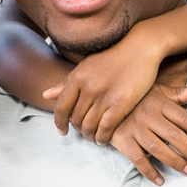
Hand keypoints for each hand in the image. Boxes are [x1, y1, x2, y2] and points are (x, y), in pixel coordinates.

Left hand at [45, 39, 161, 143]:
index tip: (62, 131)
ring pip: (90, 126)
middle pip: (76, 119)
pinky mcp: (121, 102)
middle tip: (85, 132)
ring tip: (94, 137)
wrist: (141, 47)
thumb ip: (66, 83)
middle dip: (79, 130)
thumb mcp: (86, 66)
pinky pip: (106, 128)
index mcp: (77, 77)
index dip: (59, 123)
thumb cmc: (112, 57)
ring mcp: (104, 95)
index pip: (61, 107)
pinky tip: (104, 140)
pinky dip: (103, 137)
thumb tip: (45, 95)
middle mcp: (88, 87)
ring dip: (90, 136)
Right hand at [107, 82, 186, 185]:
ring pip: (158, 148)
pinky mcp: (122, 140)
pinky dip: (149, 171)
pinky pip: (137, 159)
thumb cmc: (137, 99)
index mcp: (160, 103)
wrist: (103, 103)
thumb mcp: (157, 91)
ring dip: (175, 162)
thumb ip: (180, 94)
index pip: (185, 119)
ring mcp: (135, 129)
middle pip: (174, 136)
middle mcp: (149, 116)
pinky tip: (160, 180)